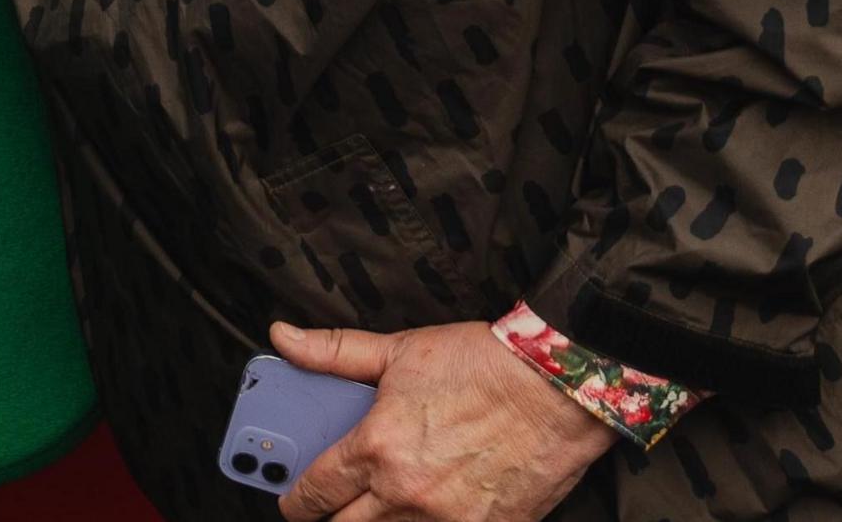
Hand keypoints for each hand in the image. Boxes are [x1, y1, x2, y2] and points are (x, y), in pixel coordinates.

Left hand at [270, 320, 614, 521]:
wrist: (556, 387)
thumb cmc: (483, 366)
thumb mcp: (399, 350)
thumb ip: (334, 352)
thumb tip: (284, 337)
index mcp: (376, 448)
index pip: (313, 492)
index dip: (294, 498)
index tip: (293, 497)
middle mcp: (405, 493)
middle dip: (329, 519)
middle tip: (331, 505)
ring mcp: (446, 520)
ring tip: (378, 507)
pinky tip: (424, 514)